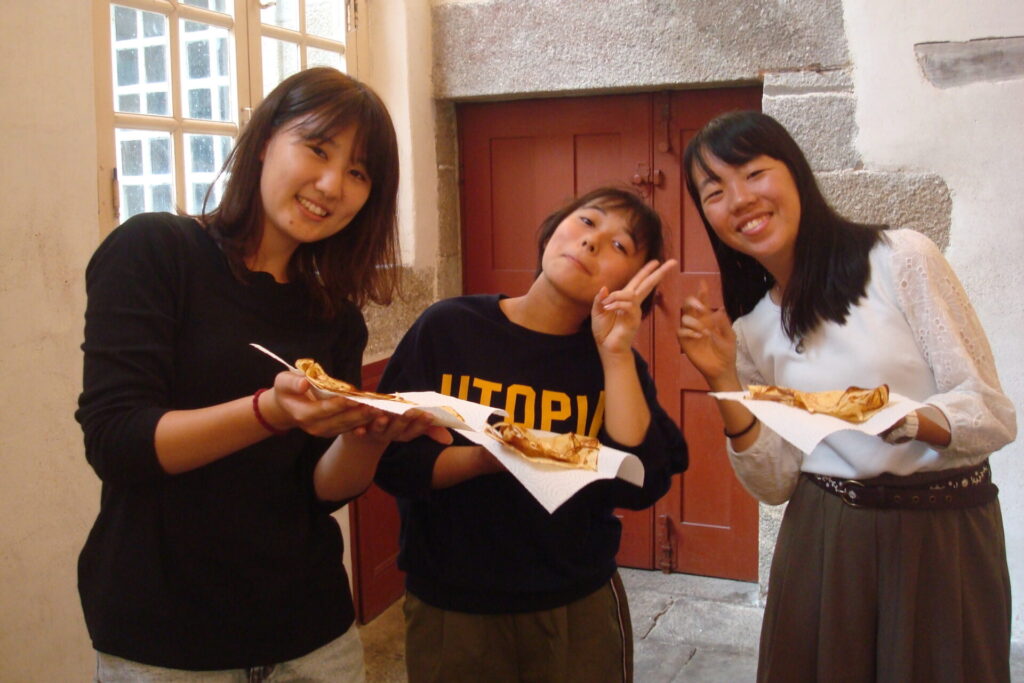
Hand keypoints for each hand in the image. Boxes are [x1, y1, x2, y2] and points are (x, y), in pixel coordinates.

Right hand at [267, 370, 383, 437]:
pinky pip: (349, 428)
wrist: (286, 407)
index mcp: (302, 414)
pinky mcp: (332, 431)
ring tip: (380, 410)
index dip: (339, 404)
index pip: (324, 409)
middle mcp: (314, 427)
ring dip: (365, 419)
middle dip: (358, 414)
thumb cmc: (286, 390)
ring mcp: (324, 431)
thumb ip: (292, 382)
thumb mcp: (283, 381)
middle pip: (340, 421)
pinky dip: (364, 423)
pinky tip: (377, 417)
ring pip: (347, 426)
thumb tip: (304, 383)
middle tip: (375, 406)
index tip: (353, 398)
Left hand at [356, 409, 454, 446]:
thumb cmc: (393, 424)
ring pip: (378, 430)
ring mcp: (373, 434)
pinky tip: (358, 429)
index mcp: (403, 433)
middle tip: (410, 411)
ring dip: (381, 425)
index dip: (423, 424)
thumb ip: (429, 429)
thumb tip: (449, 440)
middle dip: (404, 421)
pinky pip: (358, 432)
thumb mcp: (411, 425)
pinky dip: (358, 431)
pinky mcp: (358, 431)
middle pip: (398, 429)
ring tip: (382, 416)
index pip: (416, 430)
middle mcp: (389, 435)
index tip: (430, 415)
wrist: (363, 435)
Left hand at [592, 259, 676, 354]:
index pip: (638, 281)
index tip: (656, 261)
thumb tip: (605, 288)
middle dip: (659, 273)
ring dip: (616, 296)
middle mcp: (633, 304)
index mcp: (625, 299)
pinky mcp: (634, 320)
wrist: (607, 348)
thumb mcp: (597, 312)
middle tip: (673, 263)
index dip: (646, 271)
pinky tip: (608, 308)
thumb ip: (600, 300)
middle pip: (648, 284)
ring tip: (605, 305)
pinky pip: (628, 305)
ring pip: (632, 294)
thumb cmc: (603, 331)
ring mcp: (635, 312)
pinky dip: (616, 304)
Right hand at [676, 281, 739, 389]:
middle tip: (703, 308)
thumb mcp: (730, 336)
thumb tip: (718, 310)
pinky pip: (680, 332)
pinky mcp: (685, 342)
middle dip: (692, 302)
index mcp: (709, 319)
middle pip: (688, 306)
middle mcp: (697, 323)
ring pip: (684, 318)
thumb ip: (724, 323)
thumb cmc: (727, 352)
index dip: (702, 293)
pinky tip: (699, 336)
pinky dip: (689, 332)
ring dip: (694, 322)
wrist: (722, 368)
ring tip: (705, 331)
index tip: (702, 283)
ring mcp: (690, 332)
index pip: (703, 302)